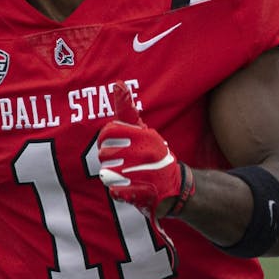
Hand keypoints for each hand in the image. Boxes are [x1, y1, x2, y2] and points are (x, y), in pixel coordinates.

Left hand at [98, 81, 193, 217]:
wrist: (174, 186)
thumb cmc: (152, 153)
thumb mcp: (143, 131)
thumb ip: (127, 110)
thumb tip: (117, 84)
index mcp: (144, 136)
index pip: (108, 132)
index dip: (106, 139)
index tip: (113, 144)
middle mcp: (145, 153)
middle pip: (104, 154)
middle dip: (109, 159)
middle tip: (123, 161)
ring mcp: (143, 174)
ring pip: (106, 173)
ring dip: (113, 176)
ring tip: (127, 174)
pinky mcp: (141, 194)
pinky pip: (114, 190)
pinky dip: (118, 191)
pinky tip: (128, 188)